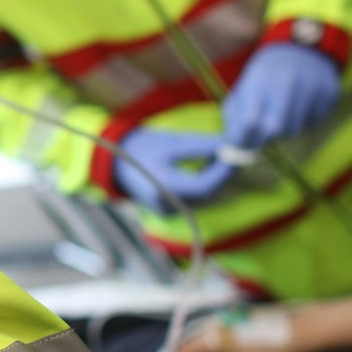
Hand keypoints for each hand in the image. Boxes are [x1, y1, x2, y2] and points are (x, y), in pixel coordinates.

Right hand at [114, 127, 233, 212]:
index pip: (206, 185)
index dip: (224, 171)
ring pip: (203, 198)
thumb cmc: (141, 147)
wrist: (114, 162)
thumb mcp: (172, 141)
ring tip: (224, 158)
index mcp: (165, 186)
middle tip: (236, 155)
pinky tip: (209, 168)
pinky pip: (194, 199)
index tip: (237, 154)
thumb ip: (202, 145)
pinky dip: (204, 184)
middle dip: (224, 175)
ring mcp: (168, 210)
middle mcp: (168, 204)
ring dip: (216, 179)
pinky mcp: (169, 209)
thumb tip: (230, 144)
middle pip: (207, 194)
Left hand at [221, 43, 340, 150]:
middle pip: (275, 129)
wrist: (302, 48)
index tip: (242, 144)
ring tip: (283, 110)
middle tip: (263, 133)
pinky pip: (314, 121)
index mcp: (260, 80)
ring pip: (295, 129)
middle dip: (266, 137)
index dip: (244, 139)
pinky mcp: (329, 92)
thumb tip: (232, 145)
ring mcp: (310, 87)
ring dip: (285, 129)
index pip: (249, 121)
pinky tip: (302, 103)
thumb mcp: (246, 85)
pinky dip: (305, 120)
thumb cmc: (267, 73)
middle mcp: (287, 82)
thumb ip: (236, 115)